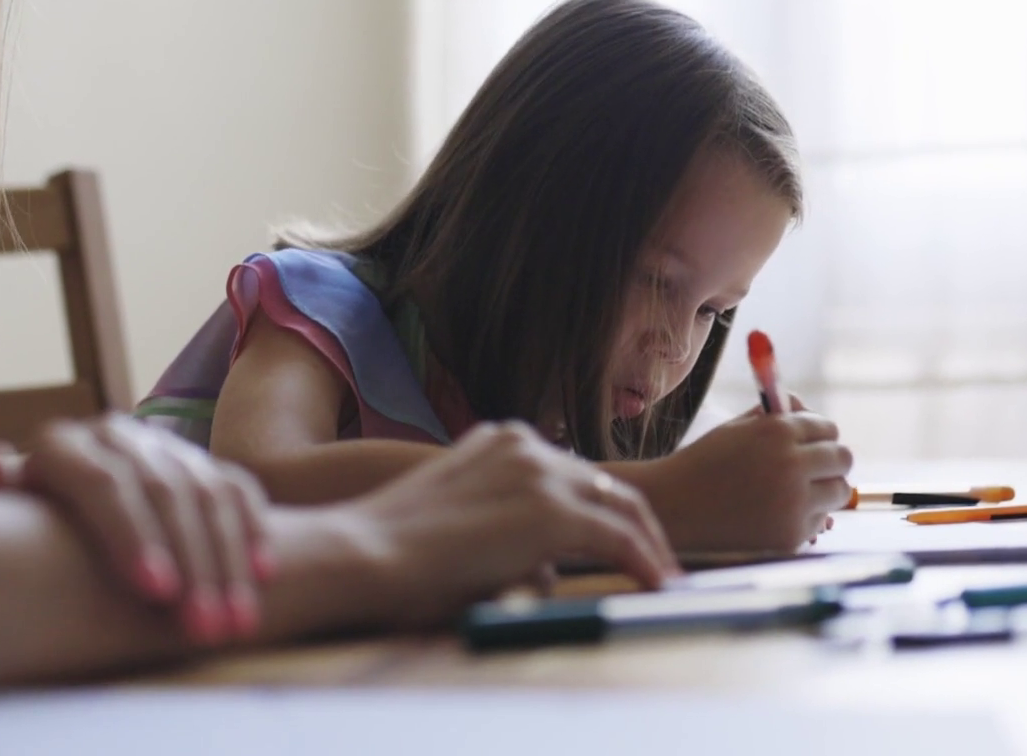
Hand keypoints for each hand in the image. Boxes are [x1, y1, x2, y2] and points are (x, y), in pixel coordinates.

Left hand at [0, 415, 273, 646]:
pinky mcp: (202, 465)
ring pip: (207, 495)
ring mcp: (164, 449)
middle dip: (189, 564)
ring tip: (234, 625)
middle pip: (163, 494)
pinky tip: (263, 576)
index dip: (131, 536)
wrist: (62, 507)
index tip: (152, 591)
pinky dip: (252, 531)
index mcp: (62, 447)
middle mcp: (116, 438)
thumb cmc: (21, 531)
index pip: (102, 484)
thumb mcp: (2, 514)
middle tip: (199, 626)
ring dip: (226, 563)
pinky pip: (238, 491)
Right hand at [345, 423, 679, 627]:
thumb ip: (504, 525)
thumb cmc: (395, 551)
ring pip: (620, 507)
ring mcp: (541, 475)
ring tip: (661, 578)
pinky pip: (619, 539)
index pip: (572, 471)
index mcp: (500, 440)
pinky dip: (644, 562)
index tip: (619, 537)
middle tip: (655, 560)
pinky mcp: (552, 514)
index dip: (600, 506)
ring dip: (645, 544)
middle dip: (635, 523)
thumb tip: (545, 564)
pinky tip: (658, 586)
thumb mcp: (459, 517)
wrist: (365, 552)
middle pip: (605, 484)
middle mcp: (526, 445)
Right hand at [642, 408, 851, 552]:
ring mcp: (794, 503)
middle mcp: (791, 464)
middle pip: (843, 458)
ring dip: (824, 491)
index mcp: (776, 431)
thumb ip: (774, 417)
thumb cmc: (703, 466)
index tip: (810, 444)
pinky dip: (805, 518)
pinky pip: (819, 521)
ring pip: (839, 492)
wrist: (672, 510)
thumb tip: (809, 411)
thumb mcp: (735, 430)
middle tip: (814, 469)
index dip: (820, 435)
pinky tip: (774, 516)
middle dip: (831, 462)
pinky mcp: (791, 535)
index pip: (827, 428)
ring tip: (794, 494)